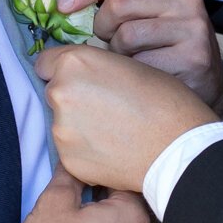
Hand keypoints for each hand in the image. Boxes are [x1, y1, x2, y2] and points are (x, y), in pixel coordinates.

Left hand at [37, 40, 215, 194]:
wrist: (177, 146)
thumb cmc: (163, 100)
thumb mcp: (128, 64)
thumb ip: (95, 67)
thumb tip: (84, 75)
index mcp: (74, 63)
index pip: (46, 63)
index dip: (64, 71)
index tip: (79, 80)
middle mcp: (59, 93)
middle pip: (54, 93)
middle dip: (72, 99)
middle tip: (105, 107)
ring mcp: (61, 129)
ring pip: (61, 123)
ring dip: (78, 126)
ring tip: (113, 131)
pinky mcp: (68, 160)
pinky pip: (71, 150)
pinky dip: (86, 150)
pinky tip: (112, 149)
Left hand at [62, 0, 222, 109]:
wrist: (200, 82)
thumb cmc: (157, 42)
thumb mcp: (140, 6)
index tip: (60, 2)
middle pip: (118, 1)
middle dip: (99, 23)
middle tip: (101, 35)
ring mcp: (194, 26)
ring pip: (126, 34)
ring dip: (116, 51)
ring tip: (129, 56)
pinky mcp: (194, 57)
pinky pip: (140, 64)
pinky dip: (130, 73)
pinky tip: (142, 74)